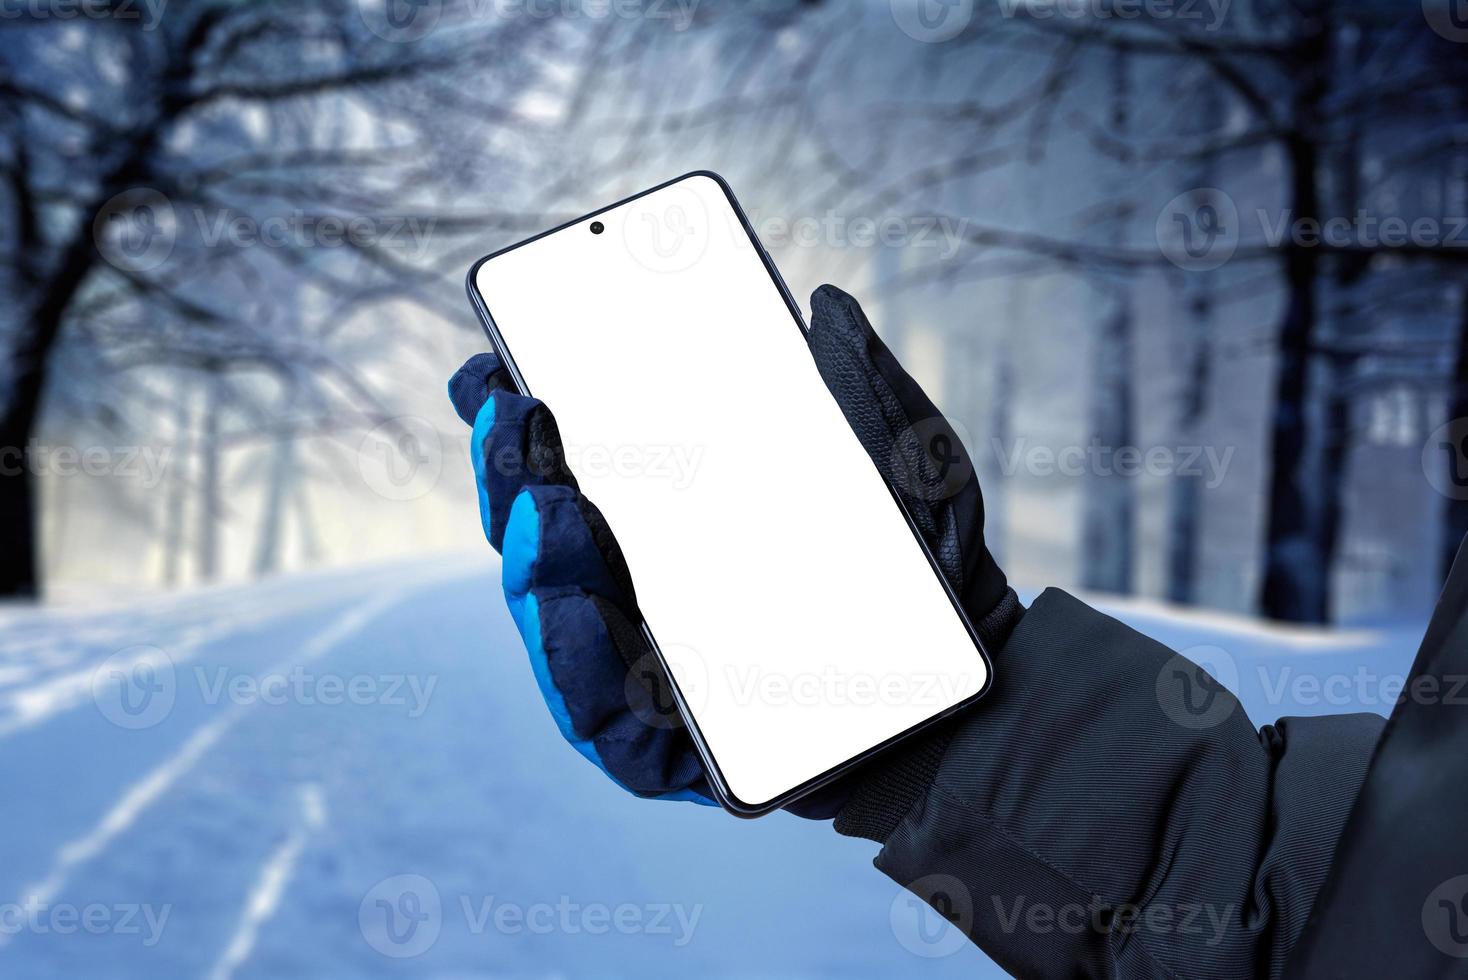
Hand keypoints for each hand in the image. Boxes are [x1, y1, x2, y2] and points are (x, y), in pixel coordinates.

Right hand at [447, 285, 1016, 817]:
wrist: (982, 686)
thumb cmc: (925, 574)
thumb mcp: (906, 471)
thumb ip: (865, 393)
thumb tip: (825, 307)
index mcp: (674, 523)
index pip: (574, 472)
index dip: (521, 426)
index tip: (495, 370)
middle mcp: (645, 592)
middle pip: (546, 539)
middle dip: (515, 475)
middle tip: (517, 413)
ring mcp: (652, 671)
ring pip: (560, 622)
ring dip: (536, 561)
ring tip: (546, 505)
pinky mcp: (673, 753)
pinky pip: (606, 719)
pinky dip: (578, 665)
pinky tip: (575, 613)